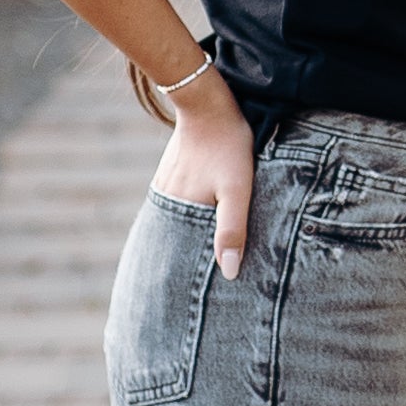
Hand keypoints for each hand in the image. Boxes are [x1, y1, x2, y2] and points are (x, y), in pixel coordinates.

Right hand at [151, 70, 254, 279]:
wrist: (207, 101)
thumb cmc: (229, 145)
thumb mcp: (238, 189)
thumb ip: (233, 229)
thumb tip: (230, 273)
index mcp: (181, 210)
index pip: (179, 256)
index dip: (185, 279)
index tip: (189, 304)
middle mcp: (167, 202)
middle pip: (174, 242)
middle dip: (181, 266)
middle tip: (189, 296)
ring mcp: (167, 186)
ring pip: (175, 223)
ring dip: (183, 241)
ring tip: (193, 267)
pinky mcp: (172, 174)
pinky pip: (177, 205)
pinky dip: (184, 220)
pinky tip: (193, 226)